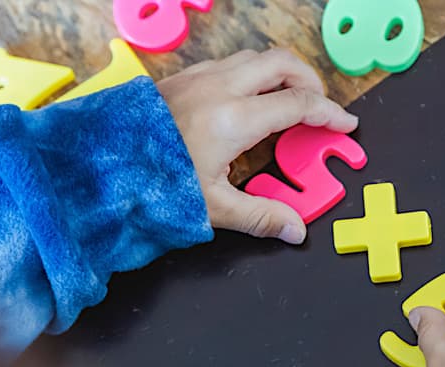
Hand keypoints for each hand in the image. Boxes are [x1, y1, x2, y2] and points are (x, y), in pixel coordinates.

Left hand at [157, 48, 358, 244]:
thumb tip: (295, 231)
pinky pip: (229, 64)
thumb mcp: (212, 206)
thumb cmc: (152, 184)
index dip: (330, 114)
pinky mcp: (182, 78)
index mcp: (235, 119)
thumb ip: (260, 216)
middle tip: (319, 109)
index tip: (345, 124)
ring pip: (255, 58)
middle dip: (310, 81)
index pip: (299, 104)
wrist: (99, 163)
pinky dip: (251, 75)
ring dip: (280, 74)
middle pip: (283, 64)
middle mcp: (220, 88)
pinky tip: (247, 102)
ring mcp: (199, 77)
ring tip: (287, 104)